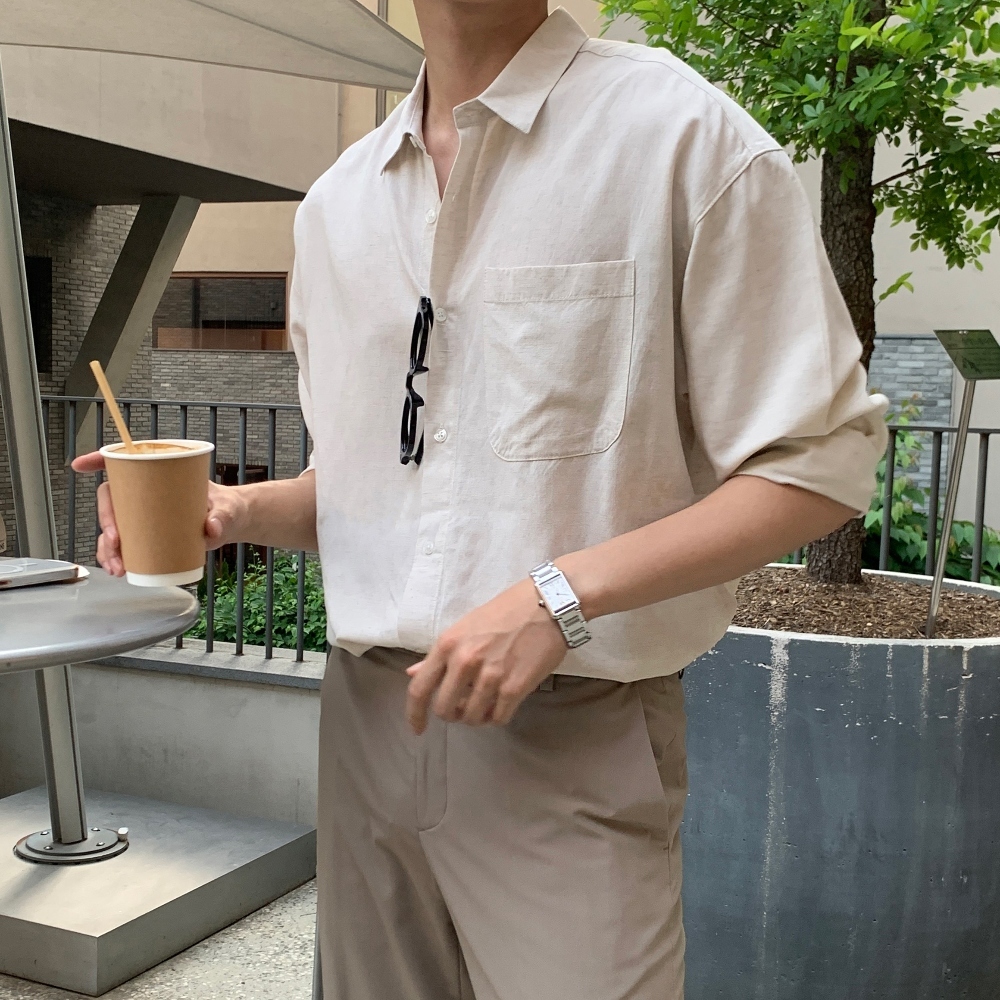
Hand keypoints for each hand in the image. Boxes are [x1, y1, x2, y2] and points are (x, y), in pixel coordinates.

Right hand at [70, 451, 248, 576]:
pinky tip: (117, 570)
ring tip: (118, 567)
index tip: (81, 465)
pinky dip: (115, 557)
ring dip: (107, 548)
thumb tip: (212, 528)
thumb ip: (223, 517)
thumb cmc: (227, 507)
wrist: (233, 523)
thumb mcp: (228, 509)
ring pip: (113, 527)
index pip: (126, 464)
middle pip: (113, 500)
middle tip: (115, 542)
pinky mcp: (148, 535)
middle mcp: (147, 494)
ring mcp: (145, 516)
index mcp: (162, 476)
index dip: (99, 460)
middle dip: (105, 522)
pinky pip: (123, 545)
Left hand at [405, 578, 567, 733]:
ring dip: (477, 716)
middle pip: (444, 709)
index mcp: (448, 644)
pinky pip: (498, 718)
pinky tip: (502, 704)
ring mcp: (490, 676)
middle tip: (463, 707)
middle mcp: (465, 661)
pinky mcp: (514, 688)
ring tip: (486, 702)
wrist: (548, 604)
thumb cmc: (506, 611)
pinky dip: (497, 716)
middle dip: (452, 714)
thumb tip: (413, 673)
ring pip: (471, 718)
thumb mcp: (466, 626)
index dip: (414, 714)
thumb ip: (441, 654)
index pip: (419, 688)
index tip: (417, 727)